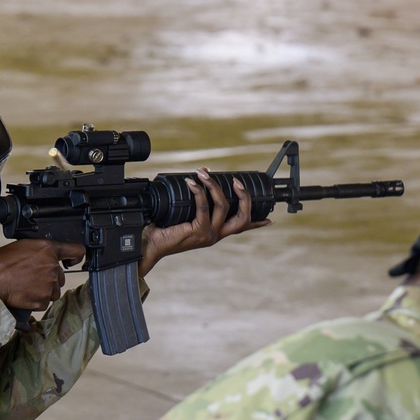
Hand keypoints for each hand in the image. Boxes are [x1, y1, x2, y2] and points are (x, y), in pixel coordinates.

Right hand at [0, 239, 85, 309]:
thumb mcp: (21, 246)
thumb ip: (39, 250)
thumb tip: (44, 254)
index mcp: (47, 249)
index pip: (76, 250)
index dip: (76, 256)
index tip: (73, 260)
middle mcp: (52, 267)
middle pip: (60, 276)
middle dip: (49, 278)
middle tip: (31, 277)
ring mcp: (49, 284)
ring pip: (53, 291)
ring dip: (43, 291)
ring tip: (25, 286)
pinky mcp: (43, 300)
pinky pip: (44, 302)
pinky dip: (36, 301)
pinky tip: (24, 294)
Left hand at [138, 167, 271, 276]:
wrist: (150, 246)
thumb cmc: (162, 230)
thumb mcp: (184, 213)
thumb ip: (195, 198)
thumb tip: (202, 172)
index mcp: (215, 233)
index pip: (241, 228)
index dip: (257, 224)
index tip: (269, 220)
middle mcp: (215, 235)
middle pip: (243, 218)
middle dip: (245, 197)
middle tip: (237, 181)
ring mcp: (209, 234)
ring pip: (224, 206)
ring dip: (215, 186)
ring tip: (204, 173)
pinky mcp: (198, 231)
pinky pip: (203, 206)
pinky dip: (199, 191)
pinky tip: (192, 182)